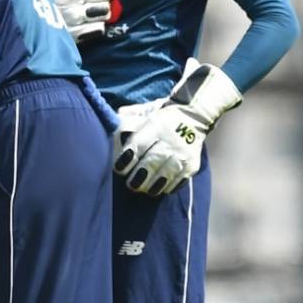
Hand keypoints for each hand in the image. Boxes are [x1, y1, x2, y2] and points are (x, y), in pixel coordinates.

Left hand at [115, 59, 241, 195]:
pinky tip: (160, 189)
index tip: (119, 168)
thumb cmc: (161, 118)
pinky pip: (180, 179)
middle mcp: (170, 140)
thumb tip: (109, 123)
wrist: (193, 116)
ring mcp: (183, 153)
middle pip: (153, 161)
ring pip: (167, 173)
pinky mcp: (193, 163)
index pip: (139, 144)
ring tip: (144, 190)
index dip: (128, 158)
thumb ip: (127, 120)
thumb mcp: (144, 112)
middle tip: (131, 184)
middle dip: (140, 175)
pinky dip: (169, 185)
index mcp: (155, 126)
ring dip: (154, 184)